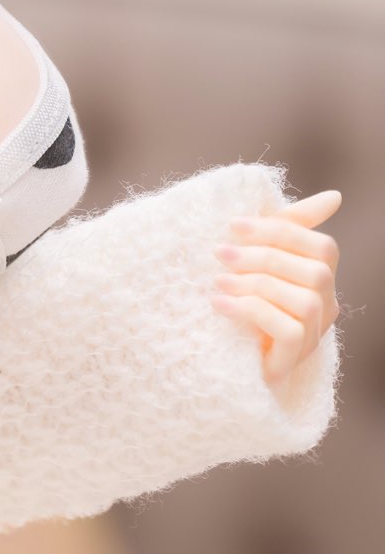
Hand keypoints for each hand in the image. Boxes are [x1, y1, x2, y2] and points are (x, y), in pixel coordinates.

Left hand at [211, 189, 341, 387]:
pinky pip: (287, 331)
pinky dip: (250, 312)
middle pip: (316, 273)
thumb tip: (336, 196)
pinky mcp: (293, 358)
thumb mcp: (263, 258)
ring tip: (217, 282)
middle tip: (219, 252)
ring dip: (256, 285)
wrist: (223, 354)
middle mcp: (327, 306)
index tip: (234, 225)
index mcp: (321, 277)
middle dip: (264, 257)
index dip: (282, 232)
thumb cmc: (244, 296)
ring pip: (305, 302)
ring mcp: (313, 335)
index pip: (323, 247)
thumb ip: (291, 226)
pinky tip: (219, 304)